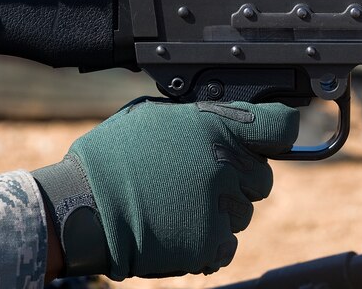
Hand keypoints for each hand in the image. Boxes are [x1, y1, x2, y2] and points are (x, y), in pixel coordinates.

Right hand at [33, 100, 298, 279]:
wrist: (81, 208)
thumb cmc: (113, 157)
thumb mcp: (157, 116)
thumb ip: (203, 118)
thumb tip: (229, 119)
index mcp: (217, 125)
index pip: (280, 125)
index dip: (277, 132)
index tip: (273, 137)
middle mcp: (227, 163)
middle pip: (262, 176)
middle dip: (238, 178)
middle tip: (199, 180)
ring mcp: (221, 206)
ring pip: (244, 212)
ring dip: (221, 211)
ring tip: (178, 205)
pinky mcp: (210, 244)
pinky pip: (227, 244)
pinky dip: (208, 242)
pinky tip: (178, 229)